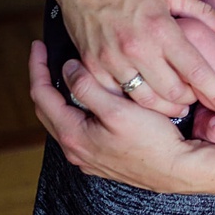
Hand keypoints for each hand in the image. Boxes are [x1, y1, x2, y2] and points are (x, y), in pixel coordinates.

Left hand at [29, 41, 197, 191]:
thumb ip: (89, 88)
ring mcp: (87, 157)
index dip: (37, 68)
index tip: (39, 46)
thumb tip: (68, 68)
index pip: (41, 95)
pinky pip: (78, 130)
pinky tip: (89, 100)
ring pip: (62, 120)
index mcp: (73, 135)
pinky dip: (75, 110)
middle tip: (45, 57)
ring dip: (60, 96)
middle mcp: (74, 149)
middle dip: (43, 80)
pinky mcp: (101, 159)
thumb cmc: (152, 141)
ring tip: (66, 74)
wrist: (176, 169)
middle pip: (47, 109)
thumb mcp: (118, 109)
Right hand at [46, 0, 214, 118]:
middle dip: (190, 101)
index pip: (196, 70)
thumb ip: (203, 13)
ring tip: (175, 102)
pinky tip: (142, 95)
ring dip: (164, 106)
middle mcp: (137, 48)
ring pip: (145, 100)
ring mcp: (111, 59)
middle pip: (173, 92)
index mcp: (161, 28)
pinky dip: (132, 100)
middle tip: (197, 98)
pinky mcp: (91, 64)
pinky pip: (115, 95)